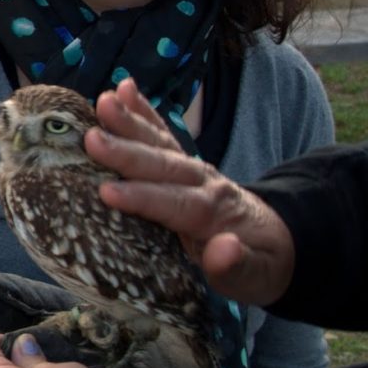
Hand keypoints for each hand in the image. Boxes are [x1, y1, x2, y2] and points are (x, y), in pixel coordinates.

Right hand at [84, 78, 294, 305]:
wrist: (277, 242)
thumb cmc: (257, 266)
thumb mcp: (254, 279)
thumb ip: (237, 266)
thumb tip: (226, 247)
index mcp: (214, 213)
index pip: (174, 203)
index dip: (142, 197)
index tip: (107, 192)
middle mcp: (201, 182)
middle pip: (162, 165)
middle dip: (126, 152)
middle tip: (91, 138)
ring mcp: (191, 167)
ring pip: (159, 141)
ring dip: (129, 120)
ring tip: (102, 100)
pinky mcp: (181, 161)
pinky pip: (161, 132)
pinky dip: (143, 110)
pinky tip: (123, 88)